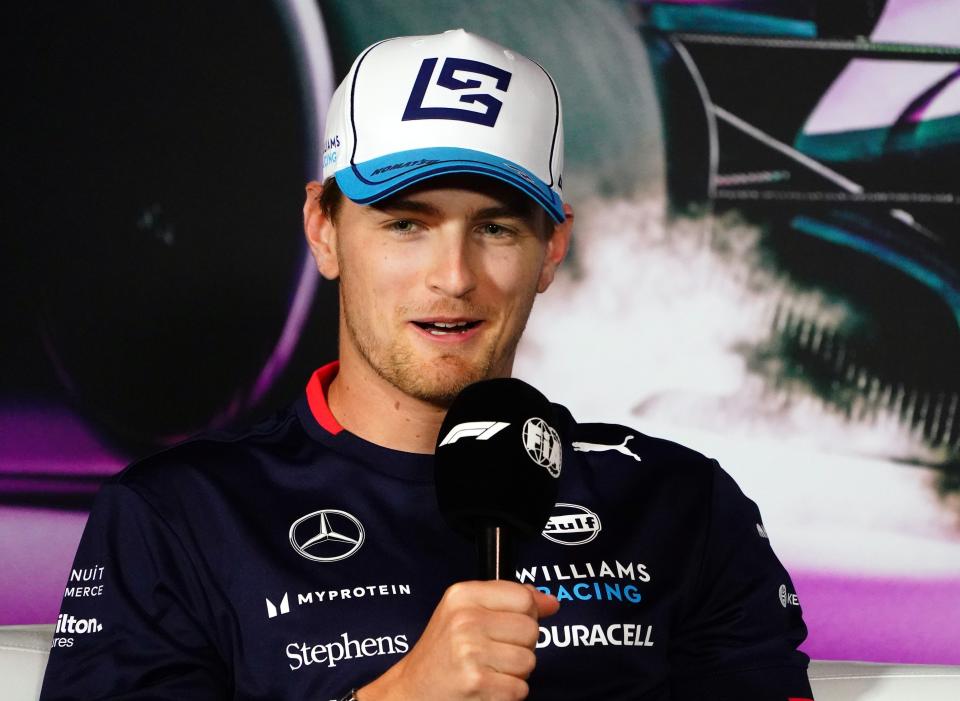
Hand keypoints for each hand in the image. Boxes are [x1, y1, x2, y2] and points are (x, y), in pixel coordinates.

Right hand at [358, 580, 559, 700]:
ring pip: (529, 661)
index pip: (523, 597)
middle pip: (531, 630)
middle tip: (492, 653)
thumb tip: (550, 602)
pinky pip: (520, 689)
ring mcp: (471, 652)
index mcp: (462, 596)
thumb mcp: (464, 612)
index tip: (511, 626)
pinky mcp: (478, 683)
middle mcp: (465, 620)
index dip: (526, 615)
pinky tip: (485, 687)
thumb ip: (507, 600)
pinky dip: (507, 694)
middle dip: (520, 646)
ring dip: (514, 673)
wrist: (411, 692)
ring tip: (487, 671)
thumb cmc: (441, 654)